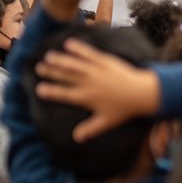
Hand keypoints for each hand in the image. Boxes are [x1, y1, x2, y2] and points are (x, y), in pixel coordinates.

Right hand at [35, 38, 159, 142]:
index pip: (64, 94)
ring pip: (75, 64)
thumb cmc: (124, 109)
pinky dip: (79, 48)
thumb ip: (90, 129)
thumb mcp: (106, 122)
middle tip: (39, 68)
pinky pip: (90, 53)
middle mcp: (89, 83)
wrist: (142, 93)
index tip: (39, 89)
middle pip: (66, 77)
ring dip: (61, 59)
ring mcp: (97, 71)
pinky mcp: (106, 61)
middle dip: (51, 72)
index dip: (51, 91)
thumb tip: (76, 139)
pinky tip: (69, 43)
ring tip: (49, 56)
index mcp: (86, 98)